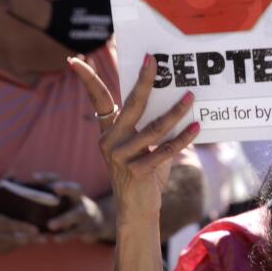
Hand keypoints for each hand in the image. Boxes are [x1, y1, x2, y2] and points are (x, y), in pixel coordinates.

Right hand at [0, 180, 41, 255]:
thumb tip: (15, 172)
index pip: (4, 224)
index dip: (20, 227)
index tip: (35, 228)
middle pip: (6, 238)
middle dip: (25, 239)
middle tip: (41, 237)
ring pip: (4, 248)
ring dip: (20, 245)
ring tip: (36, 241)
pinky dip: (11, 248)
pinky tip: (22, 244)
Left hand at [29, 173, 106, 242]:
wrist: (93, 224)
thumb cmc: (66, 211)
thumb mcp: (59, 202)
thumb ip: (40, 198)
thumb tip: (12, 187)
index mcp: (68, 190)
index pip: (58, 179)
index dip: (47, 177)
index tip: (33, 177)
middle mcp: (78, 199)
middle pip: (76, 189)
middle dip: (66, 187)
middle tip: (54, 188)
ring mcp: (85, 213)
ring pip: (76, 214)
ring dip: (64, 219)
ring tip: (50, 225)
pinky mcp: (86, 228)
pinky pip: (76, 232)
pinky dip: (66, 236)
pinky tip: (55, 239)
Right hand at [69, 55, 198, 225]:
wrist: (138, 210)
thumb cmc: (146, 173)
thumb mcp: (146, 146)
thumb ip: (154, 125)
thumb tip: (178, 99)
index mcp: (109, 131)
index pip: (97, 99)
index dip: (87, 80)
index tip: (75, 60)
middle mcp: (110, 141)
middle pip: (130, 104)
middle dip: (144, 80)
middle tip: (154, 61)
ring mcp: (120, 157)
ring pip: (153, 127)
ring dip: (175, 111)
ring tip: (190, 97)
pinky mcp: (136, 171)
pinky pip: (164, 150)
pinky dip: (183, 138)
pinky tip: (196, 127)